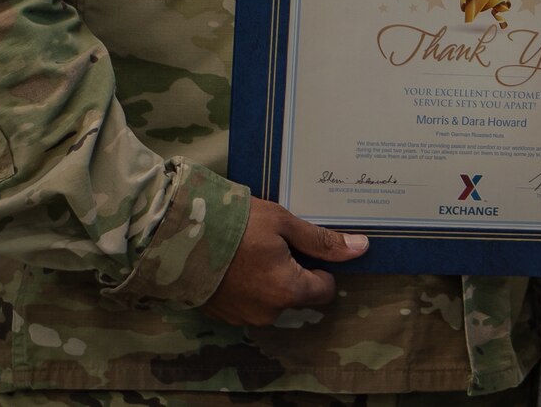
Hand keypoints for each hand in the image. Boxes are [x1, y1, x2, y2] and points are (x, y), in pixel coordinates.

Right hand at [201, 197, 367, 327]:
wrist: (179, 237)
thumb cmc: (237, 225)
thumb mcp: (284, 224)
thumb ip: (322, 241)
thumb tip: (361, 249)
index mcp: (289, 291)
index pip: (325, 289)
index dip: (319, 266)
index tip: (303, 246)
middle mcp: (270, 313)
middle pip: (297, 294)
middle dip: (292, 271)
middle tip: (273, 243)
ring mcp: (244, 318)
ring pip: (272, 299)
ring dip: (268, 279)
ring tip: (250, 250)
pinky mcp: (223, 315)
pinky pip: (248, 302)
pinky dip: (247, 285)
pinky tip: (234, 262)